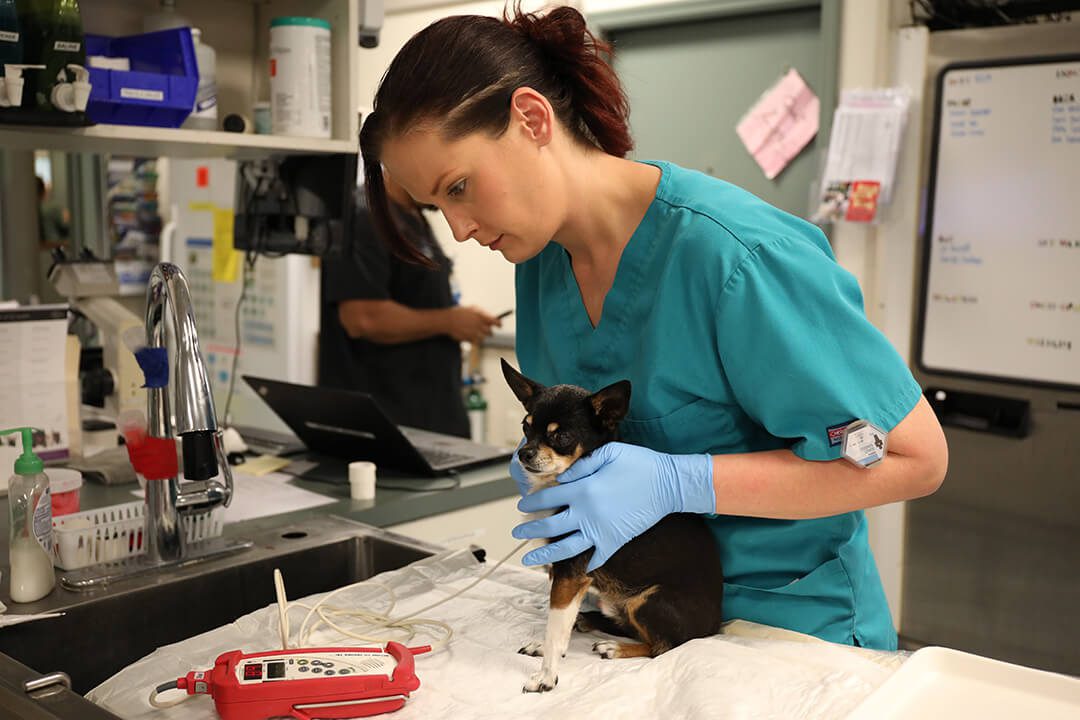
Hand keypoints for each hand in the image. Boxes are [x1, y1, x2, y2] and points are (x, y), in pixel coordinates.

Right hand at [446, 306, 499, 343]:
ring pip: (483, 338)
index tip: (499, 326)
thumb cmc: (460, 313)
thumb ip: (484, 313)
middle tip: (483, 329)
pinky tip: (468, 334)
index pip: (496, 322)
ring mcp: (474, 333)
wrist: (447, 320)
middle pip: (490, 333)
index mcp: (481, 316)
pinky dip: (474, 339)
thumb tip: (493, 318)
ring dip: (481, 336)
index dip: (499, 324)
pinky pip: (476, 342)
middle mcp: (479, 325)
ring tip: (474, 331)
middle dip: (488, 331)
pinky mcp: (469, 339)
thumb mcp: (472, 309)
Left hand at [511, 442, 714, 571]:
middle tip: (516, 533)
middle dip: (530, 530)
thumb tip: (561, 479)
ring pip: (565, 547)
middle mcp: (587, 513)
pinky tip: (572, 567)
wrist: (668, 484)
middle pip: (550, 525)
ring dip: (545, 554)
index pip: (548, 498)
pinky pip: (595, 557)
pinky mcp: (615, 541)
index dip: (531, 502)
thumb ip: (582, 465)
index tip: (521, 506)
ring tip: (529, 558)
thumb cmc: (639, 463)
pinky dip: (584, 564)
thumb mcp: (608, 452)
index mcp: (583, 489)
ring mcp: (600, 531)